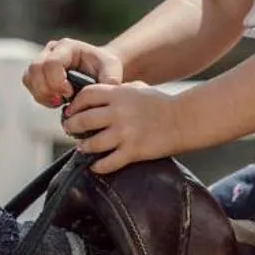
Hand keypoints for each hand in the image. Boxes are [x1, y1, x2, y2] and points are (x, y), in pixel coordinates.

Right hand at [22, 38, 124, 108]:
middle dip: (47, 90)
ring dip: (41, 94)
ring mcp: (41, 59)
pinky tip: (55, 101)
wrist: (97, 70)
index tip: (70, 93)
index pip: (51, 63)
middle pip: (35, 69)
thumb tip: (103, 89)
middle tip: (62, 100)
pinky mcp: (37, 71)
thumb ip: (110, 79)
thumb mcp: (112, 70)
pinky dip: (39, 96)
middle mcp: (51, 50)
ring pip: (29, 77)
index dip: (57, 82)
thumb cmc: (104, 68)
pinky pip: (28, 84)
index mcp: (68, 47)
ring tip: (59, 102)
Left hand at [60, 82, 185, 173]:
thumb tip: (99, 97)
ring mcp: (125, 133)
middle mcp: (118, 112)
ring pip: (92, 143)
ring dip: (83, 147)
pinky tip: (96, 166)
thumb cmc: (162, 103)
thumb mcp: (138, 87)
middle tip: (71, 130)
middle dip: (72, 126)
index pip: (86, 96)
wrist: (184, 119)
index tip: (71, 112)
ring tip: (83, 147)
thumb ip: (118, 91)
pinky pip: (108, 163)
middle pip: (83, 120)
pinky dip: (98, 166)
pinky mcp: (133, 151)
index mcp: (119, 94)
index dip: (74, 105)